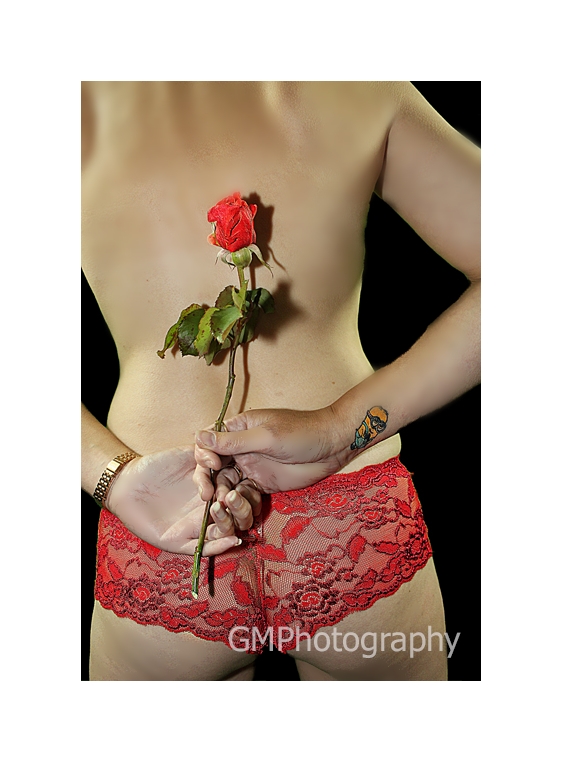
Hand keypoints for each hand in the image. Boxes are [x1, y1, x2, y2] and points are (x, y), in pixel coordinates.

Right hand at [106, 445, 260, 555]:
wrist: (124, 493)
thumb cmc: (147, 522)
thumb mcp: (174, 542)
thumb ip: (205, 545)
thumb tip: (236, 541)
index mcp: (213, 517)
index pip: (236, 517)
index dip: (235, 517)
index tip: (225, 516)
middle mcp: (214, 497)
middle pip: (238, 494)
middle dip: (235, 497)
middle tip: (226, 497)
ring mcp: (207, 476)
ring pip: (228, 473)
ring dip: (226, 476)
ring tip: (217, 479)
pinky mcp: (196, 457)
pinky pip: (212, 453)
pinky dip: (213, 457)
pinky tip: (210, 461)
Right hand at [194, 406, 350, 495]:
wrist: (332, 446)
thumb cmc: (302, 432)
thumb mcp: (266, 436)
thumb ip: (233, 441)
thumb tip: (198, 436)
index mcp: (238, 429)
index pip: (208, 442)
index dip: (204, 455)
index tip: (212, 465)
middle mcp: (240, 448)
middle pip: (213, 467)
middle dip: (208, 481)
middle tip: (208, 496)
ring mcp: (251, 467)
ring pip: (227, 484)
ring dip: (224, 496)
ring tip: (227, 506)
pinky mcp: (262, 483)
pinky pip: (244, 496)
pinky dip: (240, 505)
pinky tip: (242, 513)